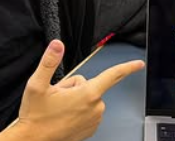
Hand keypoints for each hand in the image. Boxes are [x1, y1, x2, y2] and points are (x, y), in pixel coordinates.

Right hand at [0, 40, 144, 140]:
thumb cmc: (36, 116)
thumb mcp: (37, 84)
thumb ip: (49, 61)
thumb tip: (57, 45)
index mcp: (86, 94)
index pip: (111, 76)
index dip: (126, 67)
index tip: (139, 64)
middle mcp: (95, 108)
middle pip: (88, 83)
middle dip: (72, 85)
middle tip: (56, 96)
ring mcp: (93, 120)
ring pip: (86, 96)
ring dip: (73, 97)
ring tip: (57, 106)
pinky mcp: (90, 128)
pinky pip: (86, 109)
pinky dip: (75, 109)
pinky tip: (62, 114)